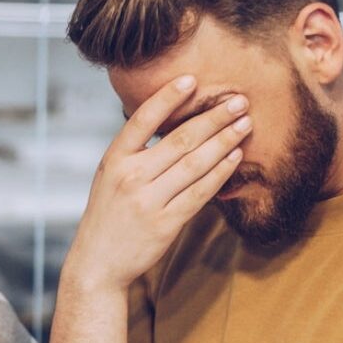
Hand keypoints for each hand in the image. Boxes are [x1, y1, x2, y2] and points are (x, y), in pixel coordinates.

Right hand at [64, 75, 251, 295]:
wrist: (98, 263)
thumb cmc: (108, 215)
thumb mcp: (110, 177)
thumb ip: (135, 152)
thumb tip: (174, 122)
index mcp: (114, 160)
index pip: (143, 119)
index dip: (168, 97)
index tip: (192, 79)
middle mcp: (131, 177)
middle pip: (180, 139)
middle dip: (213, 117)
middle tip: (239, 101)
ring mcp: (148, 201)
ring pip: (195, 164)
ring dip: (224, 141)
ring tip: (244, 124)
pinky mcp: (166, 223)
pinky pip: (200, 193)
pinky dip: (220, 173)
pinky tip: (234, 158)